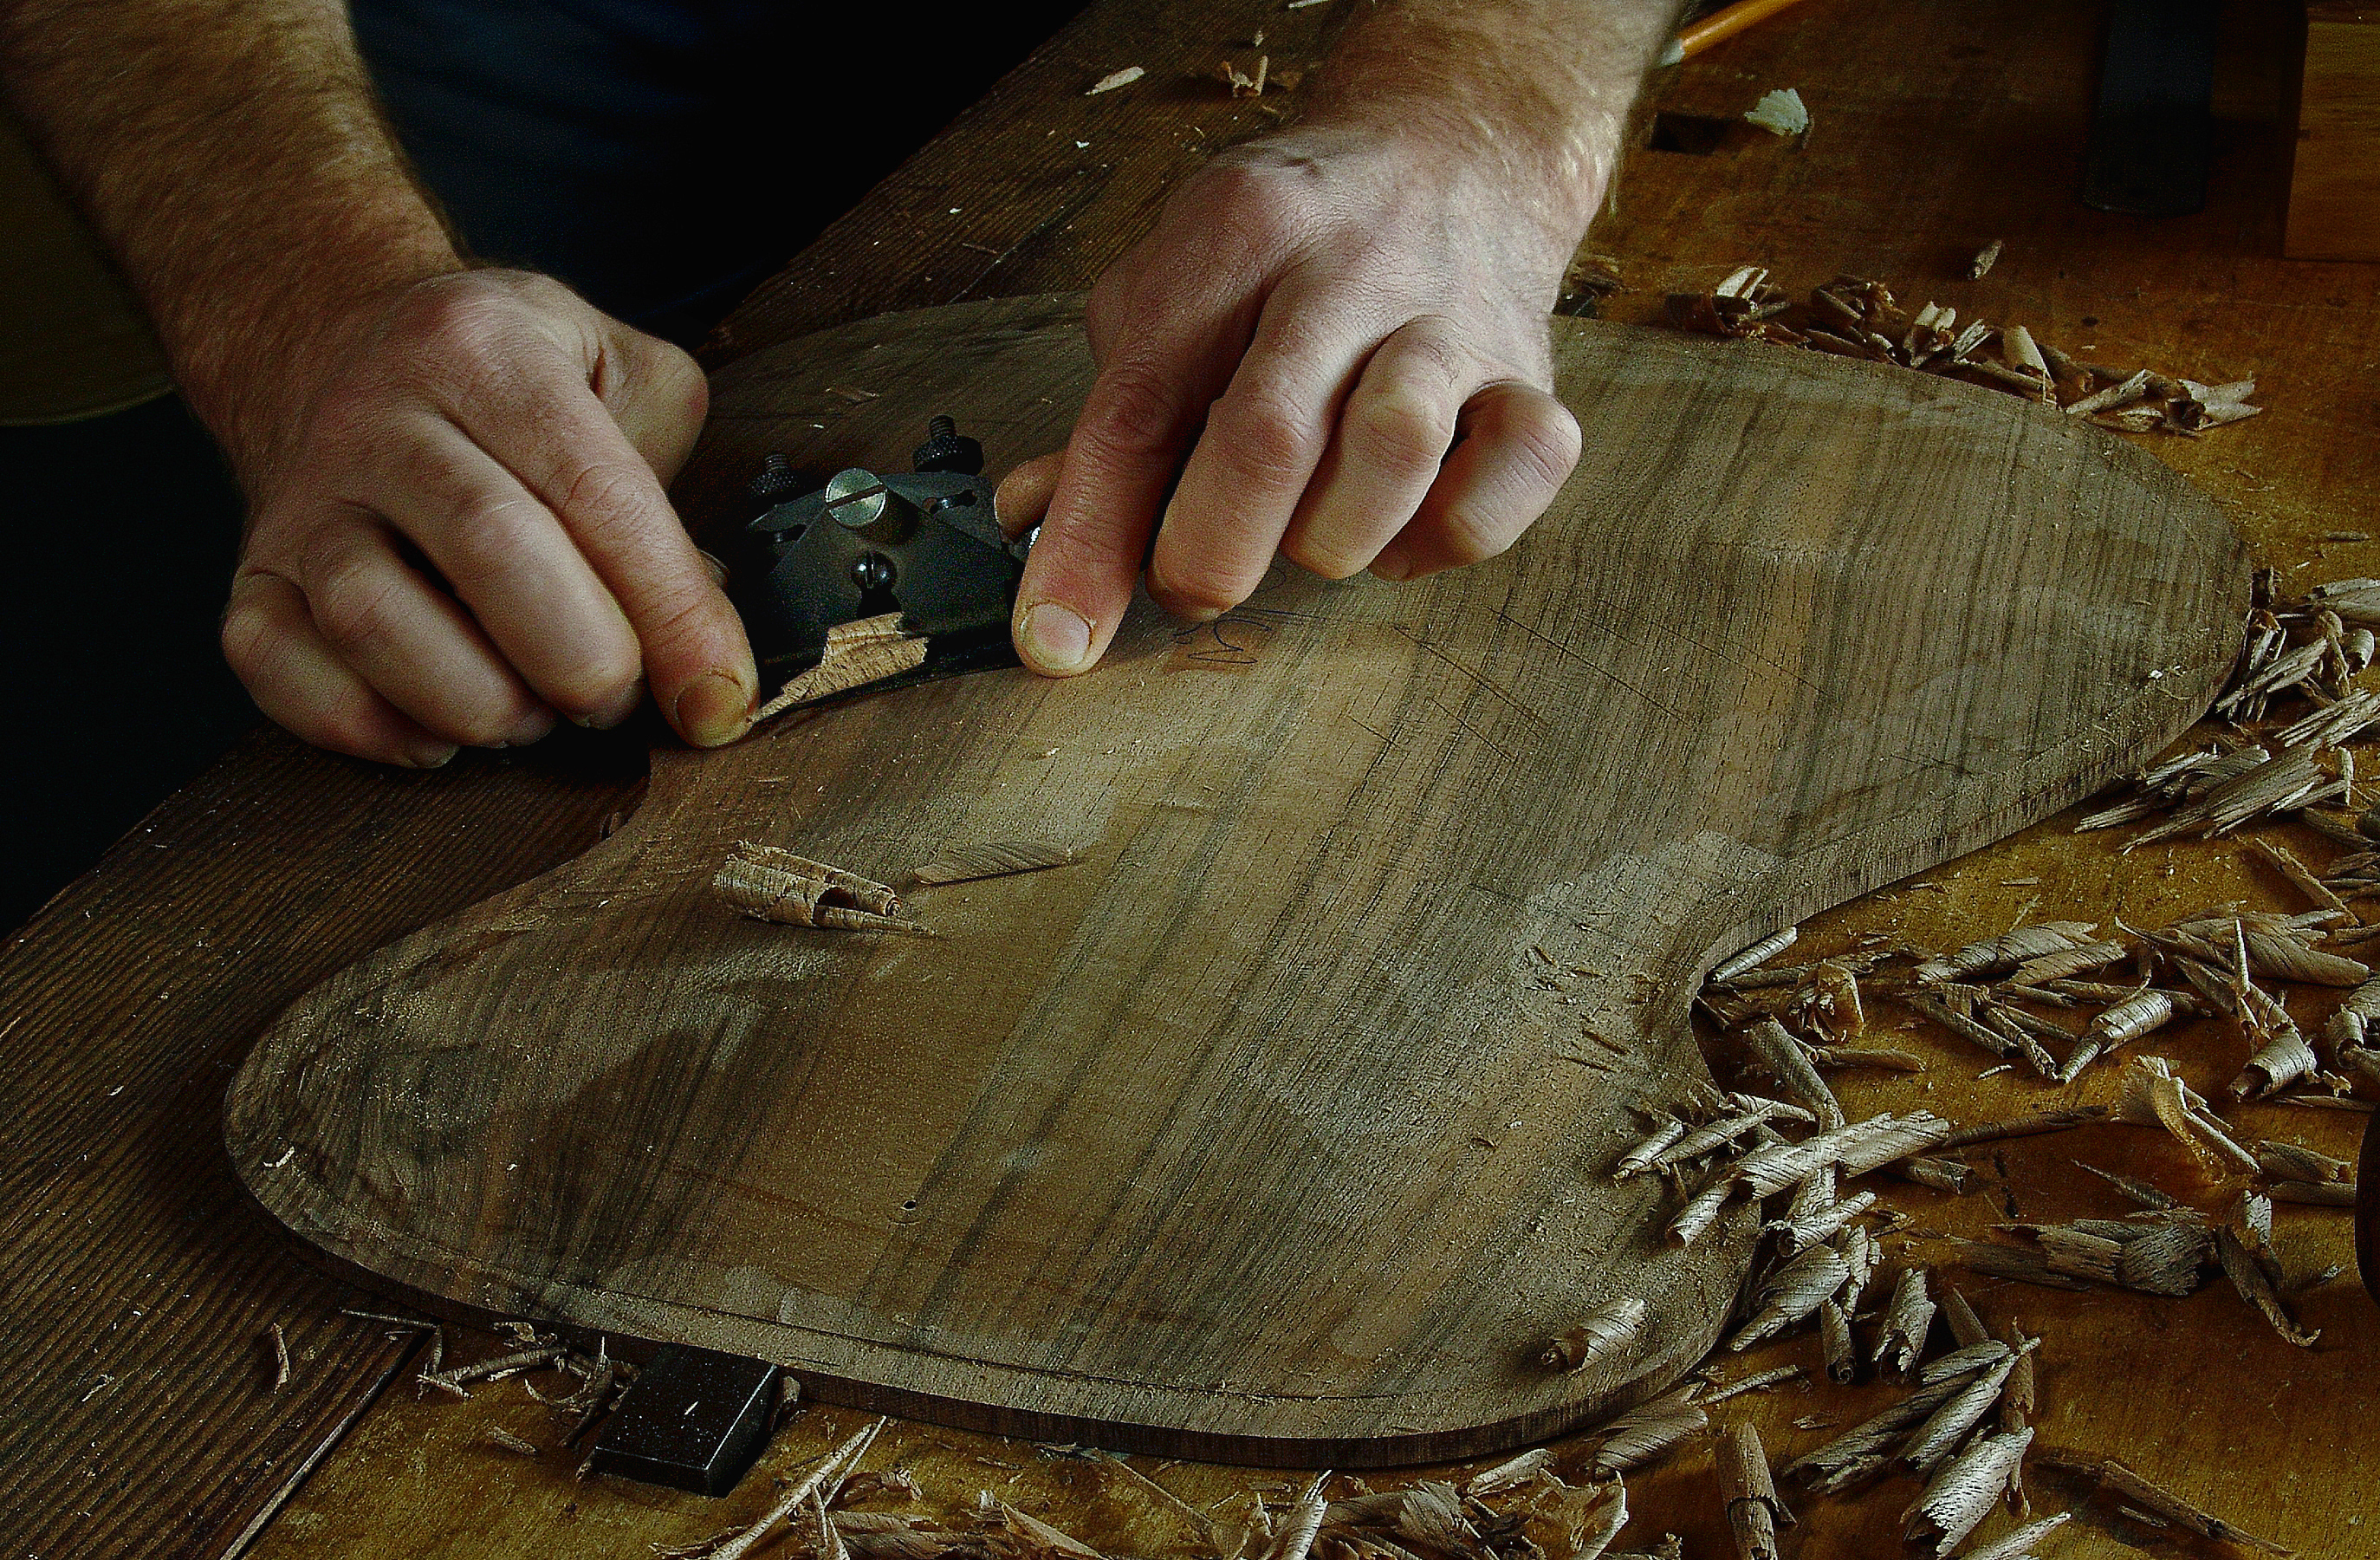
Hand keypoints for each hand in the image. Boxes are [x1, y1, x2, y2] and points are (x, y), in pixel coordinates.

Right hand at [217, 269, 754, 766]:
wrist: (332, 341)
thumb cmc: (507, 382)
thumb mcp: (613, 368)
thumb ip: (670, 484)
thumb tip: (702, 639)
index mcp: (486, 352)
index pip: (597, 492)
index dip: (672, 610)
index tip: (718, 697)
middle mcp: (378, 415)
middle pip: (490, 549)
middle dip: (580, 657)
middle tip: (614, 697)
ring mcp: (302, 499)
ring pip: (372, 618)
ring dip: (476, 701)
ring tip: (530, 712)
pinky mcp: (250, 573)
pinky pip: (278, 666)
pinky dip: (368, 726)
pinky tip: (437, 731)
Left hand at [999, 122, 1588, 675]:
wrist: (1454, 151)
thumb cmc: (1291, 249)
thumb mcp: (1176, 289)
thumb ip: (1115, 413)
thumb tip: (1030, 521)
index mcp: (1236, 234)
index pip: (1140, 406)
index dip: (1090, 538)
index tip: (1057, 638)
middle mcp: (1348, 267)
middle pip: (1267, 436)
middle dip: (1210, 550)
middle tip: (1195, 580)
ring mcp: (1452, 318)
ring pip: (1395, 453)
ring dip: (1334, 535)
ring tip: (1312, 526)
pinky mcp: (1532, 373)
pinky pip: (1515, 474)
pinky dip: (1450, 530)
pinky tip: (1406, 523)